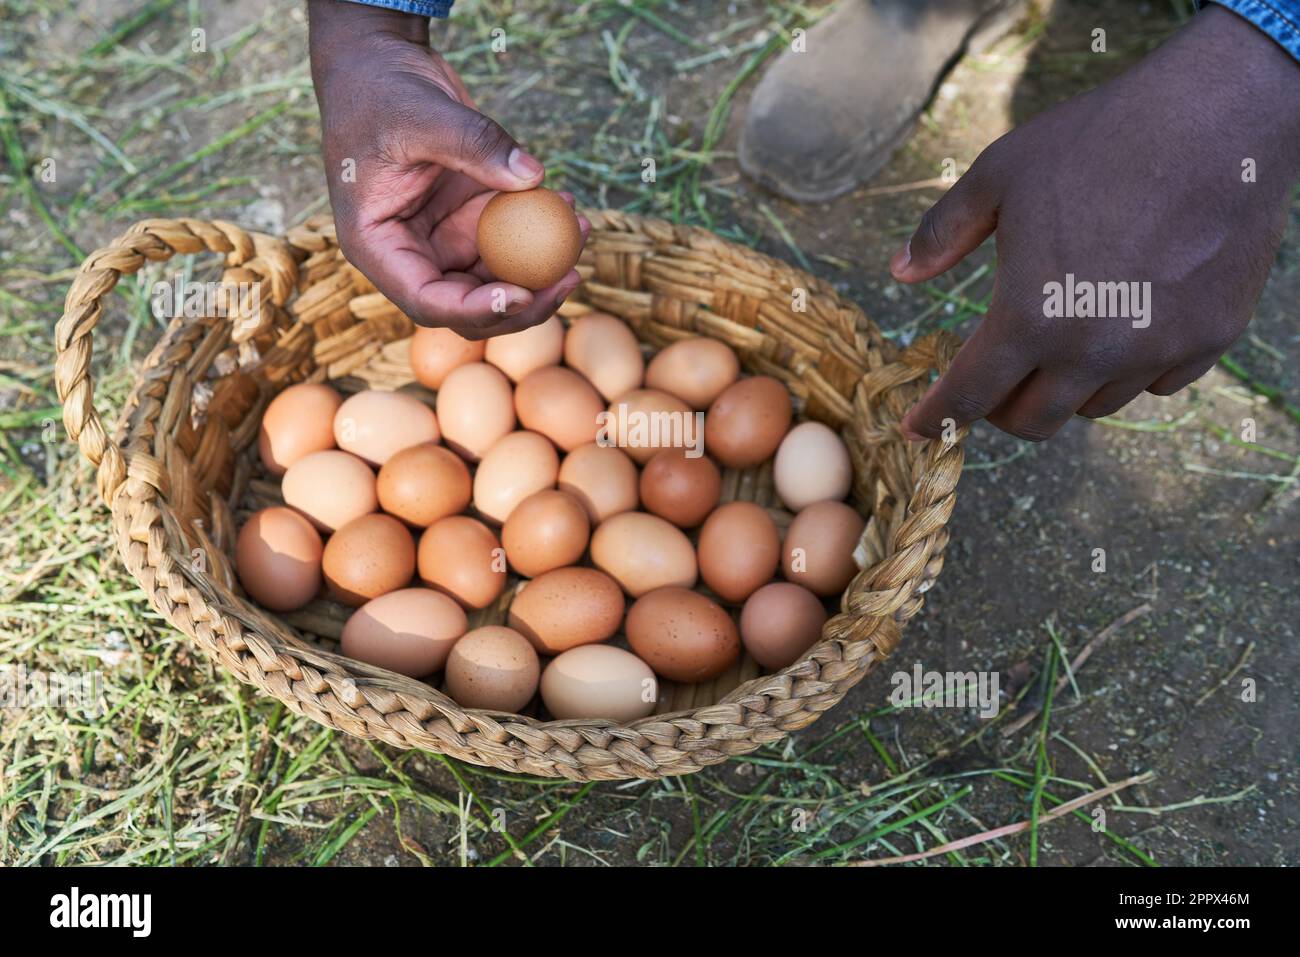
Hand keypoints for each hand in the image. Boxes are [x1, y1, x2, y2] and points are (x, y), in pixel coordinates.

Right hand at [308, 1, 586, 338]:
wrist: (380, 61)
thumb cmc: (381, 87)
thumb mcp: (422, 114)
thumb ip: (474, 145)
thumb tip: (534, 179)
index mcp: (378, 246)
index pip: (427, 301)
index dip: (477, 309)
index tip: (523, 293)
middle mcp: (410, 253)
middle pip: (469, 304)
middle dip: (525, 300)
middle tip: (570, 276)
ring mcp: (441, 239)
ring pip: (496, 277)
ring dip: (542, 266)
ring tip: (581, 227)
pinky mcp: (468, 219)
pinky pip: (509, 240)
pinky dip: (540, 231)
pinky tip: (570, 206)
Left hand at [894, 6, 1299, 441]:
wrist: (1217, 118)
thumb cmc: (1097, 140)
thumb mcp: (999, 176)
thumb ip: (943, 232)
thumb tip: (900, 271)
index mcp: (1030, 317)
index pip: (971, 396)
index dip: (938, 417)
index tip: (919, 429)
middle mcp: (1093, 350)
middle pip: (1034, 421)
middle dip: (1002, 409)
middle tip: (995, 381)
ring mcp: (1157, 349)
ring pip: (1094, 407)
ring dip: (1067, 388)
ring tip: (1061, 342)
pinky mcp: (1210, 339)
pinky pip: (1157, 383)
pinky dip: (1131, 369)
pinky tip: (1124, 326)